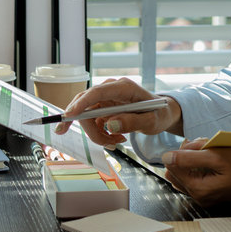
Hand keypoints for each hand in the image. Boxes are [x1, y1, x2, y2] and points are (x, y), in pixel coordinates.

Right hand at [56, 77, 181, 144]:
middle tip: (105, 144)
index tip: (69, 116)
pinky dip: (100, 133)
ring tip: (116, 142)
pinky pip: (92, 121)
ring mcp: (106, 98)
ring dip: (96, 134)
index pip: (97, 92)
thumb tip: (110, 125)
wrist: (161, 112)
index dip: (81, 104)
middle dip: (88, 128)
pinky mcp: (103, 106)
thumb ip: (133, 122)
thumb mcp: (152, 121)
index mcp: (124, 87)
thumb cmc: (159, 114)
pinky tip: (115, 138)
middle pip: (86, 106)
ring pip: (87, 116)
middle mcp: (111, 89)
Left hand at [160, 139, 230, 205]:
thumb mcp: (217, 155)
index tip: (196, 142)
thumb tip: (166, 157)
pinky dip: (201, 164)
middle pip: (177, 171)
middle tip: (204, 144)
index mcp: (199, 190)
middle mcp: (200, 197)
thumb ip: (189, 157)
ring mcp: (207, 196)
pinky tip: (214, 157)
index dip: (181, 151)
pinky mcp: (213, 192)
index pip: (173, 168)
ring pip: (187, 173)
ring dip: (194, 158)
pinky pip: (197, 176)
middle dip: (187, 154)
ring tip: (211, 149)